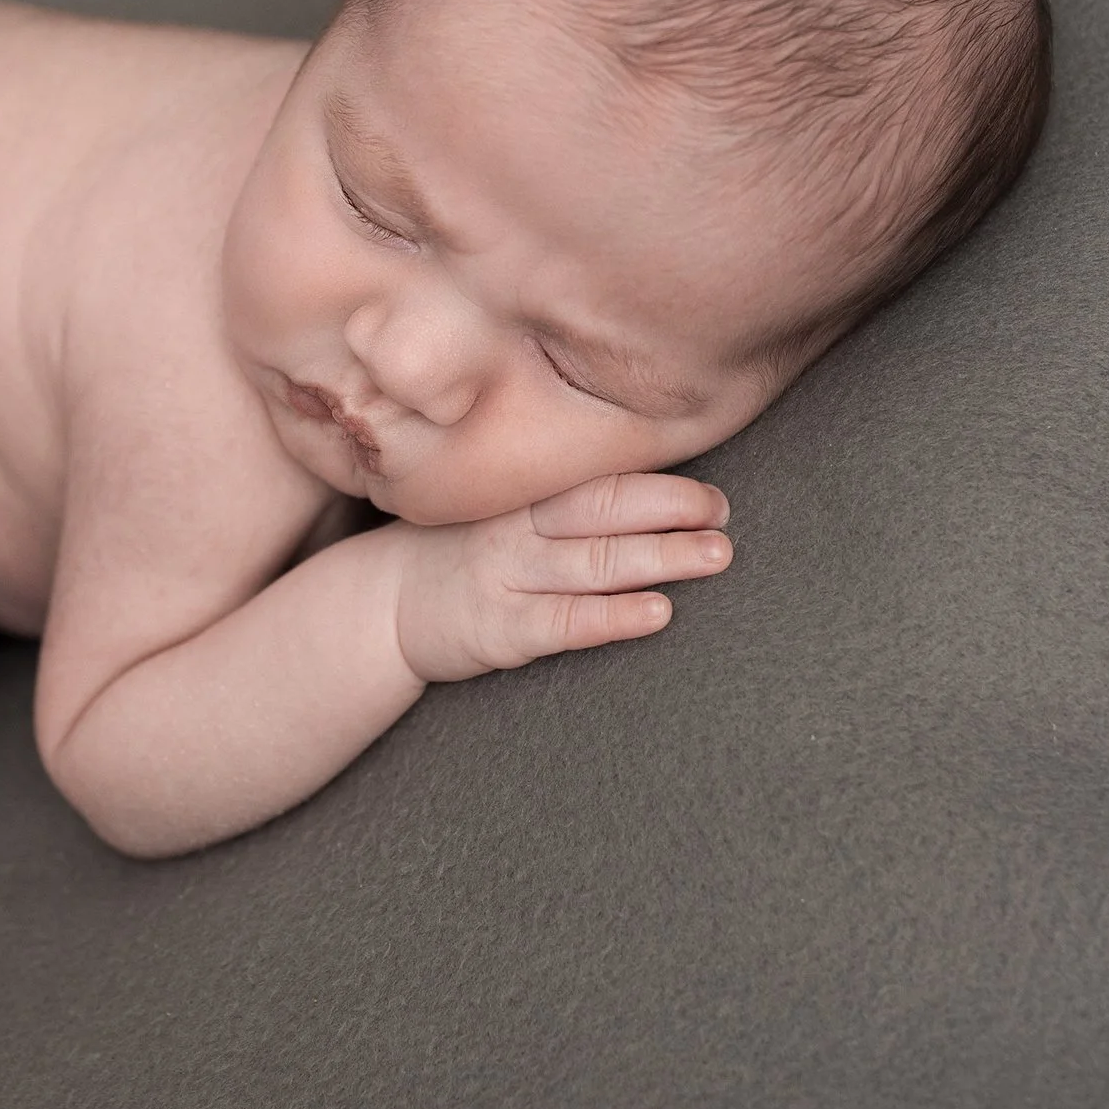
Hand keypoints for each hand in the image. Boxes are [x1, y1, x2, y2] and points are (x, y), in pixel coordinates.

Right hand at [389, 471, 732, 683]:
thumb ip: (561, 500)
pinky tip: (657, 613)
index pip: (598, 480)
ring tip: (713, 557)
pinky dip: (614, 615)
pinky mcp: (501, 628)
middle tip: (723, 518)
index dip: (660, 487)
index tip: (713, 498)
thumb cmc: (460, 553)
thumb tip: (654, 495)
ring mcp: (507, 575)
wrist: (386, 604)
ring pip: (593, 561)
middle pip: (602, 510)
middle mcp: (516, 527)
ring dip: (660, 557)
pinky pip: (565, 621)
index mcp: (522, 495)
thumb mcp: (500, 510)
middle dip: (670, 511)